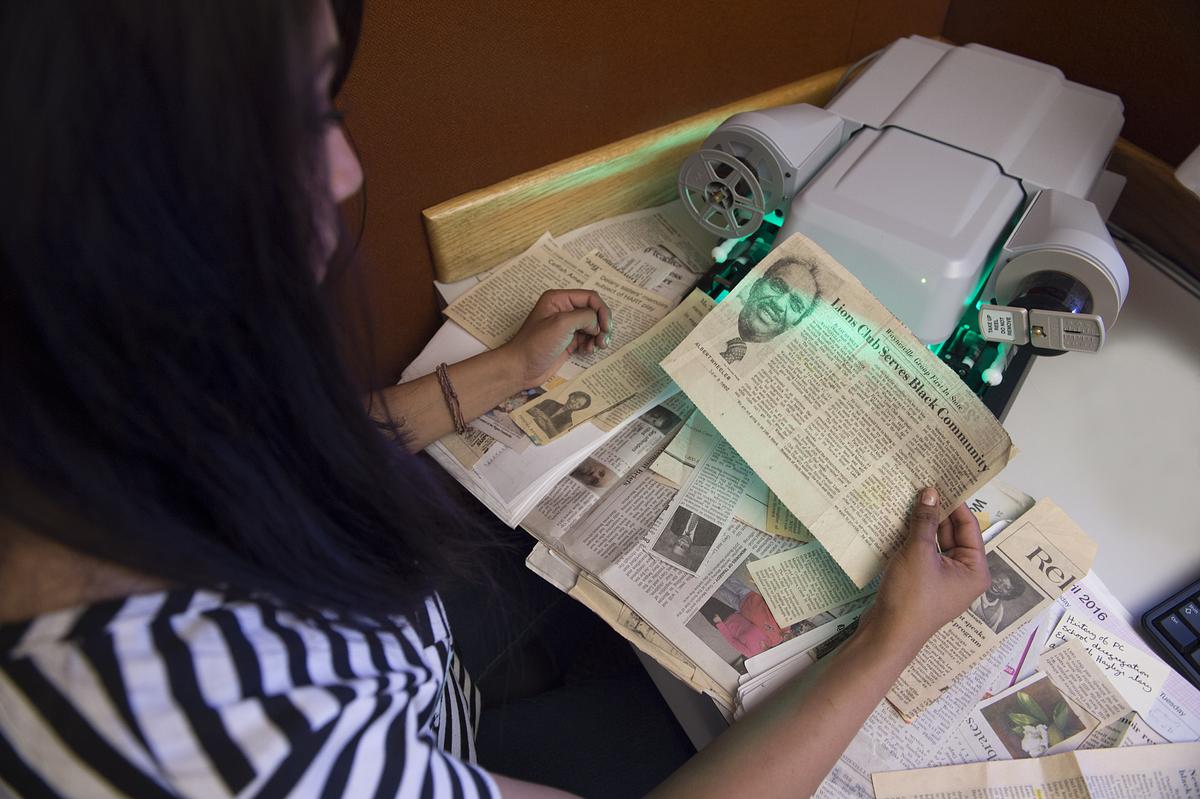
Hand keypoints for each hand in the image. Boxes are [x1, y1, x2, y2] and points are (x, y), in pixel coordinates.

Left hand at [501, 289, 611, 387]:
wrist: (521, 368)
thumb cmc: (535, 344)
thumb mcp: (561, 324)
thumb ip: (584, 317)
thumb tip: (597, 324)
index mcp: (559, 299)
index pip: (590, 297)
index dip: (601, 310)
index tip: (605, 327)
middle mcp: (564, 309)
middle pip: (593, 311)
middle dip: (602, 324)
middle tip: (603, 339)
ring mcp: (566, 326)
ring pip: (593, 325)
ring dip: (599, 335)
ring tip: (597, 346)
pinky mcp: (568, 341)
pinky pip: (588, 338)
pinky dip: (592, 344)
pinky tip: (588, 351)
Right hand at [862, 487, 990, 647]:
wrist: (887, 634)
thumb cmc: (912, 595)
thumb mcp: (919, 553)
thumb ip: (925, 520)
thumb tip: (930, 492)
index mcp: (975, 569)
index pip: (969, 526)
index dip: (954, 503)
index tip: (939, 480)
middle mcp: (964, 575)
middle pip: (953, 534)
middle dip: (936, 512)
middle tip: (920, 486)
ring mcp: (943, 581)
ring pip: (936, 544)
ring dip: (923, 525)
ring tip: (908, 499)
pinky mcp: (924, 584)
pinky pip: (923, 555)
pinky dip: (914, 540)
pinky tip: (899, 523)